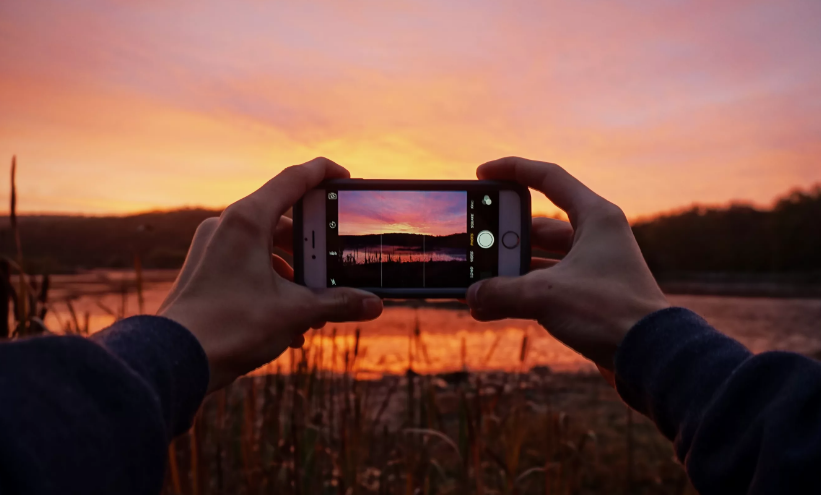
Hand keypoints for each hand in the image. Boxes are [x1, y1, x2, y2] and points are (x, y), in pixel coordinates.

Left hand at [158, 157, 382, 391]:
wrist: (176, 360)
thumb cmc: (230, 327)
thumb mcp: (295, 312)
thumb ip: (338, 303)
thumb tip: (374, 303)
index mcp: (247, 220)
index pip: (293, 179)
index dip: (324, 173)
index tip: (345, 177)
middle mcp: (227, 226)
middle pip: (283, 221)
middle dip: (315, 249)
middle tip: (337, 267)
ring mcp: (213, 247)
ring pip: (267, 248)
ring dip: (296, 274)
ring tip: (316, 308)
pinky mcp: (206, 269)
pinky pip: (248, 266)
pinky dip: (273, 285)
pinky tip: (289, 323)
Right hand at [466, 157, 668, 370]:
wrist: (650, 356)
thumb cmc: (609, 312)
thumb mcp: (545, 295)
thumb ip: (502, 291)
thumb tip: (472, 296)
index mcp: (596, 217)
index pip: (549, 178)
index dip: (513, 169)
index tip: (483, 173)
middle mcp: (597, 236)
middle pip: (539, 225)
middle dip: (503, 237)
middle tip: (476, 243)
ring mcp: (594, 267)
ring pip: (540, 259)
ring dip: (509, 271)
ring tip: (478, 282)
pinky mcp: (590, 295)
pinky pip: (547, 286)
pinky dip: (521, 294)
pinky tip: (493, 308)